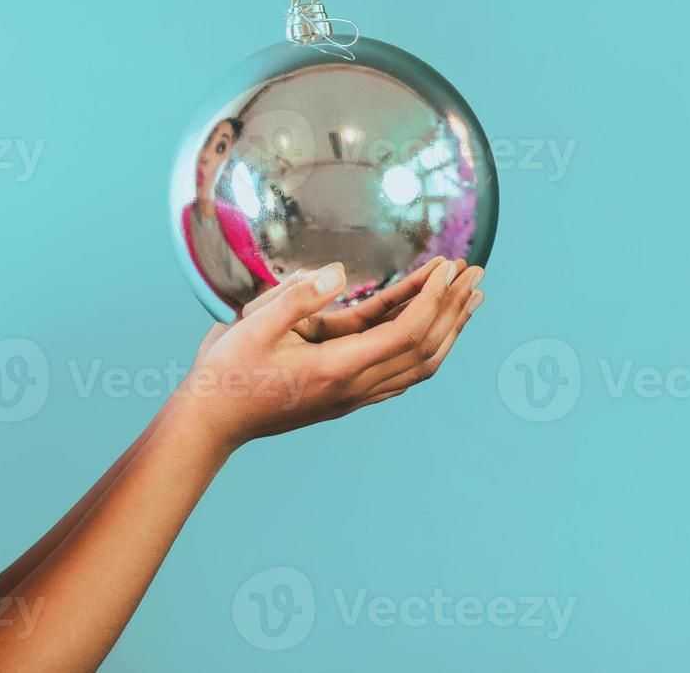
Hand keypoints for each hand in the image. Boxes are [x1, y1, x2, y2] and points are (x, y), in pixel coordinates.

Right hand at [178, 256, 483, 450]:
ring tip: (468, 298)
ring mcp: (353, 395)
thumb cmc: (228, 371)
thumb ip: (297, 297)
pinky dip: (425, 347)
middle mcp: (354, 386)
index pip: (406, 332)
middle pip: (425, 348)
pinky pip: (400, 373)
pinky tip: (431, 329)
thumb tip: (337, 271)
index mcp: (336, 367)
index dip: (434, 298)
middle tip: (476, 273)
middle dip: (454, 309)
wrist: (213, 421)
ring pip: (419, 365)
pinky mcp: (346, 395)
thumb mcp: (253, 325)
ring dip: (448, 330)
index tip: (449, 267)